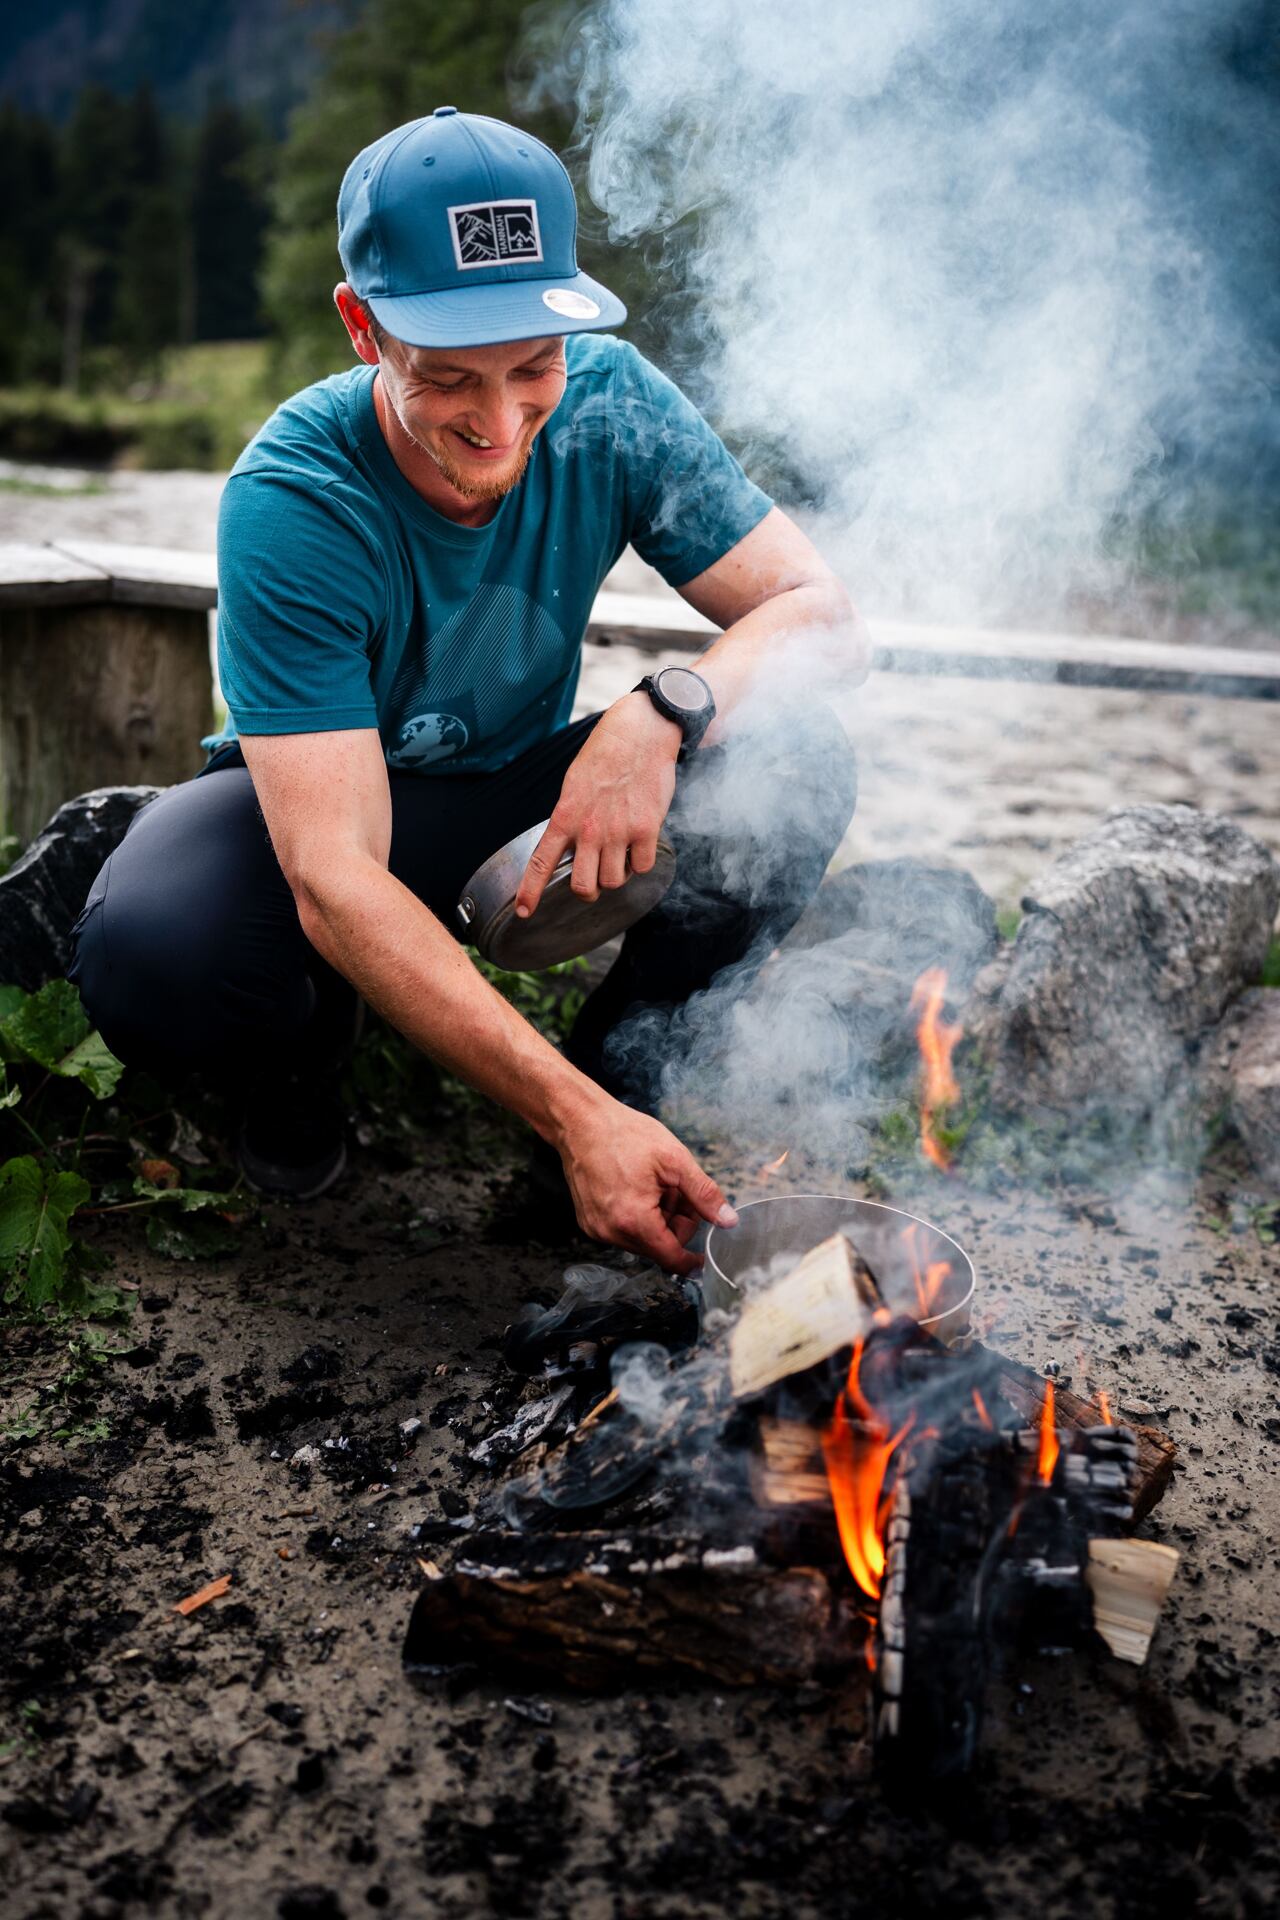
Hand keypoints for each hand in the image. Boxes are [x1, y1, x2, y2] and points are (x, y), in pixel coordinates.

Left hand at [515, 693, 679, 918]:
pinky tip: (639, 846)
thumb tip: (567, 845)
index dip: (530, 891)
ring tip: (620, 854)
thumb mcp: (574, 785)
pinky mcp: (646, 830)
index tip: (524, 913)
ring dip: (617, 875)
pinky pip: (641, 868)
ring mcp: (618, 832)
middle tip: (593, 882)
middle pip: (582, 886)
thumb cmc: (605, 756)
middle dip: (588, 891)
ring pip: (613, 882)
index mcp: (565, 816)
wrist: (639, 734)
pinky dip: (640, 863)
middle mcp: (589, 829)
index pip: (541, 862)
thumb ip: (569, 818)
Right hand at [556, 1099, 737, 1274]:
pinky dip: (637, 1215)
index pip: (671, 1258)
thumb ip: (704, 1195)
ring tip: (654, 1184)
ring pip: (642, 1239)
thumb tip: (727, 1221)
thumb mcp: (675, 1160)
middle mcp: (611, 1232)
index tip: (703, 1255)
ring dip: (656, 1218)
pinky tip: (635, 1187)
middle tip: (676, 1191)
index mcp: (634, 1220)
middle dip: (675, 1223)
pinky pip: (623, 1230)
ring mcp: (597, 1228)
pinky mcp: (589, 1221)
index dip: (691, 1259)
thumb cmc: (624, 1135)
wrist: (582, 1122)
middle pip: (659, 1247)